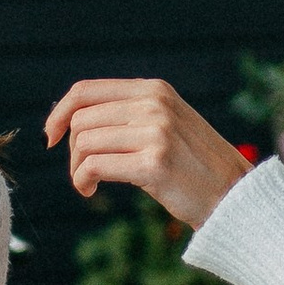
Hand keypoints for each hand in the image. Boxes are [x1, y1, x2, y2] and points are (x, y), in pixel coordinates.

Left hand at [44, 77, 255, 227]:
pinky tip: (90, 190)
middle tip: (82, 172)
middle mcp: (155, 104)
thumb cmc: (193, 165)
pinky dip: (82, 180)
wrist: (233, 195)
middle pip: (81, 120)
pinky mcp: (154, 163)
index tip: (50, 136)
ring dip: (77, 169)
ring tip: (88, 184)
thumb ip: (130, 112)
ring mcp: (156, 132)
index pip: (86, 90)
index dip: (59, 112)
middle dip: (72, 149)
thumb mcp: (166, 122)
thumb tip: (73, 116)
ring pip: (84, 143)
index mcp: (155, 90)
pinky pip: (94, 166)